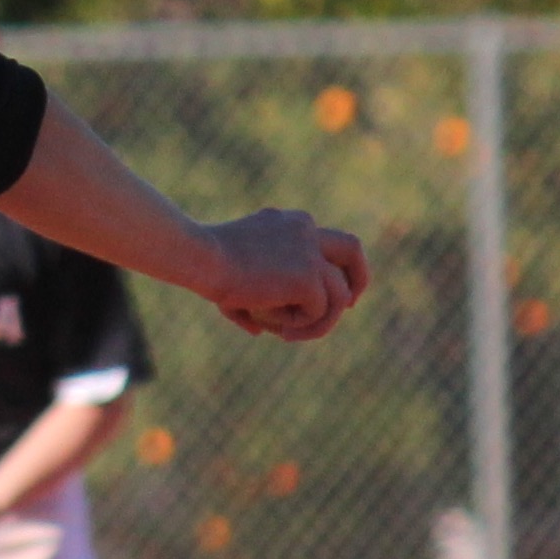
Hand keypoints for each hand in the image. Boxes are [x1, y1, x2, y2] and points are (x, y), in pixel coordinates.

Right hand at [196, 209, 367, 342]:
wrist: (200, 257)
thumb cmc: (204, 267)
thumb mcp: (232, 275)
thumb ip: (251, 298)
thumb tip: (258, 330)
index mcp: (289, 223)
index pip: (325, 242)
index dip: (330, 268)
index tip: (324, 292)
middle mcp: (306, 230)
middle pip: (352, 249)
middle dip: (358, 278)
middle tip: (351, 305)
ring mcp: (310, 252)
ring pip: (339, 294)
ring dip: (321, 321)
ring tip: (287, 335)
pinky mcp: (308, 276)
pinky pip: (319, 311)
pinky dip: (302, 324)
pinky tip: (276, 326)